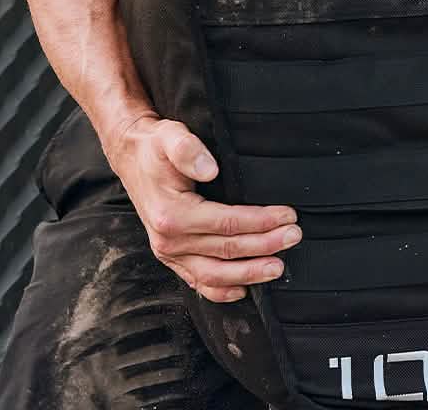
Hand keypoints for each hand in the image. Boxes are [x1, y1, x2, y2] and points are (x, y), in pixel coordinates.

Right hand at [110, 115, 300, 302]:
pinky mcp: (171, 257)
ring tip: (280, 267)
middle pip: (227, 250)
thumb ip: (188, 149)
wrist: (133, 158)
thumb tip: (210, 169)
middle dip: (265, 245)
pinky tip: (244, 289)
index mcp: (172, 214)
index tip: (288, 215)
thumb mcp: (169, 136)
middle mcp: (168, 241)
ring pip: (215, 275)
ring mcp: (168, 253)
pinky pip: (198, 282)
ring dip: (250, 273)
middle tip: (294, 236)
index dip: (261, 221)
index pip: (227, 223)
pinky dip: (222, 290)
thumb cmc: (156, 147)